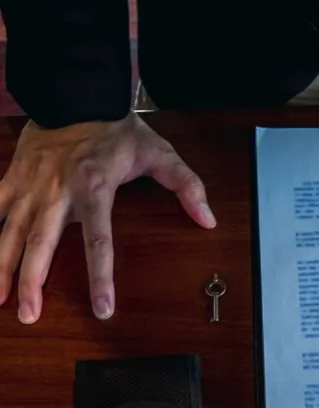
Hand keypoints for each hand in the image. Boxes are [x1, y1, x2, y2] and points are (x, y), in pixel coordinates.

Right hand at [0, 113, 215, 324]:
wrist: (74, 91)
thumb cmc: (119, 129)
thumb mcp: (160, 153)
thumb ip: (187, 186)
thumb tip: (209, 220)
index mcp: (94, 188)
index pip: (99, 242)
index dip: (101, 277)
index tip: (102, 309)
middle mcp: (56, 191)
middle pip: (40, 244)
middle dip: (32, 282)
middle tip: (30, 316)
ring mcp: (29, 185)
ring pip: (9, 231)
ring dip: (1, 266)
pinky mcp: (11, 176)